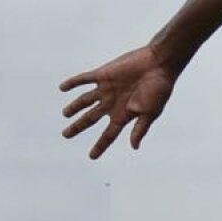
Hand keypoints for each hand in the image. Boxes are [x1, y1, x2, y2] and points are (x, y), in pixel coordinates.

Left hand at [59, 45, 177, 158]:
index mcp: (124, 114)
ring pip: (85, 100)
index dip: (100, 145)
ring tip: (65, 114)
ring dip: (74, 107)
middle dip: (78, 126)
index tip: (92, 156)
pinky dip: (73, 83)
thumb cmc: (159, 89)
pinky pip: (84, 79)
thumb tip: (134, 147)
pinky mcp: (103, 74)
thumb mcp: (151, 113)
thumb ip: (140, 129)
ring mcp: (107, 89)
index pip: (108, 134)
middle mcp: (113, 103)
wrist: (159, 64)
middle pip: (91, 118)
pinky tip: (63, 87)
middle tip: (65, 135)